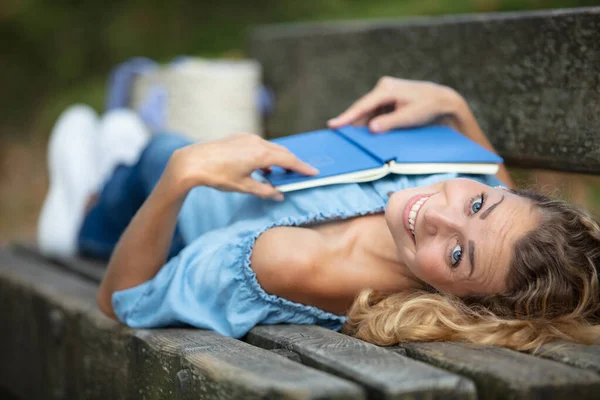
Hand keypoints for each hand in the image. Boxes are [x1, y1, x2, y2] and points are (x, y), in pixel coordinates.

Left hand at [167, 133, 317, 200]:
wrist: (193, 162)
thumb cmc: (218, 175)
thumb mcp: (243, 187)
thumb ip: (264, 191)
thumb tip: (279, 194)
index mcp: (261, 155)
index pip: (289, 161)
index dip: (303, 168)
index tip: (314, 173)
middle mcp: (257, 142)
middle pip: (282, 152)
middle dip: (293, 163)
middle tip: (302, 173)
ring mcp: (247, 138)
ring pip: (271, 147)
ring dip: (279, 159)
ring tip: (282, 173)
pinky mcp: (238, 137)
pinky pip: (259, 145)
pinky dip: (266, 155)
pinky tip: (263, 167)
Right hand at [327, 77, 462, 132]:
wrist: (443, 100)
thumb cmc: (428, 107)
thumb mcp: (409, 117)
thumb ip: (389, 122)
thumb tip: (371, 128)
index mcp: (386, 89)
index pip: (362, 106)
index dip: (347, 117)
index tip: (333, 125)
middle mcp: (383, 87)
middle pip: (362, 108)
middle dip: (350, 121)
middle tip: (335, 133)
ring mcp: (385, 92)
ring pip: (368, 111)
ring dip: (361, 124)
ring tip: (347, 136)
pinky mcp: (388, 99)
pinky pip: (374, 112)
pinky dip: (370, 122)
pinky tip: (363, 132)